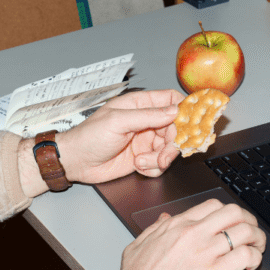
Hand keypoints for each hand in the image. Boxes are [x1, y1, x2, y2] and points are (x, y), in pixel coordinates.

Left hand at [18, 89, 183, 195]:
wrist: (76, 163)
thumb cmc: (89, 136)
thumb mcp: (118, 121)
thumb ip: (148, 116)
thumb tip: (174, 111)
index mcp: (139, 105)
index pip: (171, 100)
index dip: (185, 109)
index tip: (194, 121)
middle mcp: (146, 122)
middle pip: (176, 129)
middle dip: (173, 144)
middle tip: (165, 154)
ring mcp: (146, 141)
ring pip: (170, 149)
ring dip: (160, 159)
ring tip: (142, 162)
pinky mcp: (144, 159)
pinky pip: (160, 165)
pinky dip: (153, 169)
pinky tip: (138, 167)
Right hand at [116, 199, 266, 269]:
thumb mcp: (138, 246)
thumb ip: (154, 229)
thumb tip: (165, 218)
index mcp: (177, 226)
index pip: (213, 206)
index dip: (229, 213)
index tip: (233, 224)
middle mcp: (194, 234)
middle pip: (234, 213)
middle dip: (249, 221)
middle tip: (252, 233)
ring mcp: (206, 252)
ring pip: (245, 232)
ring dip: (257, 239)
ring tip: (256, 249)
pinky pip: (245, 256)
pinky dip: (255, 258)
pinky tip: (251, 265)